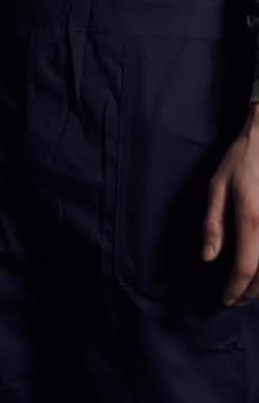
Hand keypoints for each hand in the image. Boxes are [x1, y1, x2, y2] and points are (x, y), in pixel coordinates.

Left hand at [203, 104, 258, 304]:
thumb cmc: (243, 160)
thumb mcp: (217, 187)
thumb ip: (213, 224)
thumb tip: (208, 258)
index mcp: (252, 220)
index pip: (244, 267)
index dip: (235, 290)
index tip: (225, 300)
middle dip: (251, 293)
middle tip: (235, 300)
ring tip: (250, 290)